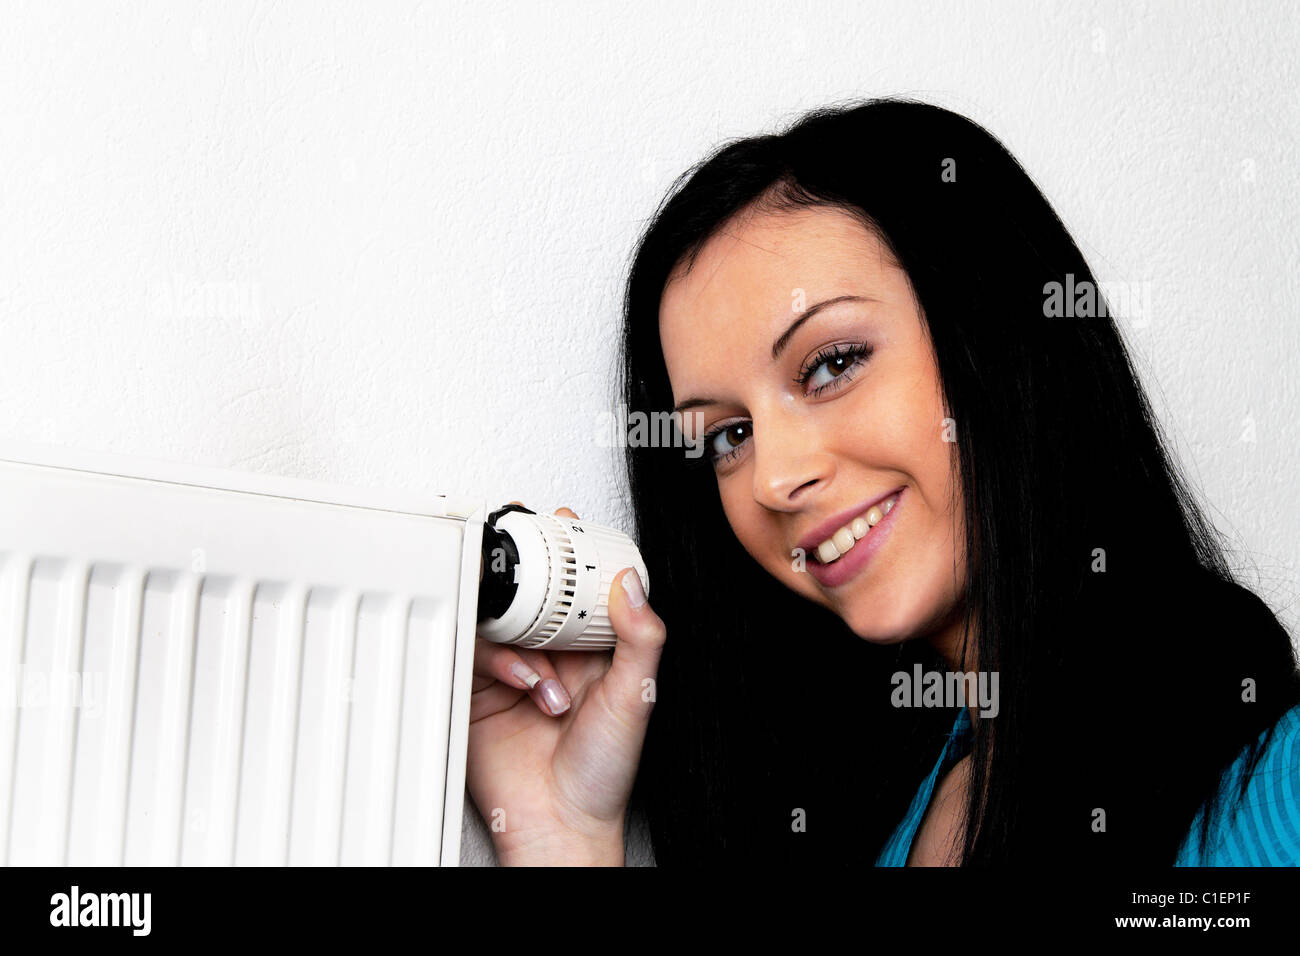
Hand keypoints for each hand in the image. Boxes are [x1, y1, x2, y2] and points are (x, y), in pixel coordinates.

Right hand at [465, 505, 665, 865]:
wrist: (559, 823)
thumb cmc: (602, 774)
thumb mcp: (636, 698)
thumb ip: (640, 637)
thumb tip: (632, 583)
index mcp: (592, 649)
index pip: (579, 587)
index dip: (572, 553)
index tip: (568, 524)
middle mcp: (551, 654)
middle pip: (531, 595)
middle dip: (533, 578)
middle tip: (533, 560)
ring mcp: (512, 670)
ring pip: (499, 619)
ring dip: (522, 638)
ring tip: (546, 674)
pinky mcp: (478, 691)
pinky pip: (475, 652)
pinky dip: (499, 662)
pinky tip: (525, 686)